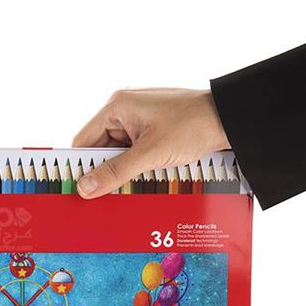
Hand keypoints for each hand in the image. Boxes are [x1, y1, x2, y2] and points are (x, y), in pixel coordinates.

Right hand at [72, 88, 229, 198]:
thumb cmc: (192, 126)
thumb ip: (116, 172)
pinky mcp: (154, 130)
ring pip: (120, 153)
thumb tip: (85, 188)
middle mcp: (125, 110)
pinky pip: (136, 152)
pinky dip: (137, 167)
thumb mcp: (149, 154)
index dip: (79, 165)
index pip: (84, 140)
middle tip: (102, 199)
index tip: (76, 189)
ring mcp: (140, 120)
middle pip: (101, 149)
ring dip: (123, 172)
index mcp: (117, 107)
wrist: (229, 120)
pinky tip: (141, 182)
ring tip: (125, 192)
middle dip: (104, 172)